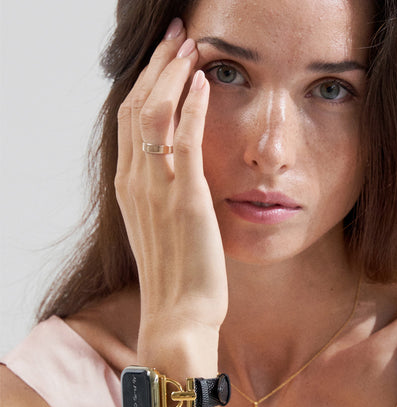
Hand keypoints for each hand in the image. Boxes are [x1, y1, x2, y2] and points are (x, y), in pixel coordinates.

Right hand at [114, 18, 227, 362]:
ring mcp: (158, 191)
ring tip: (192, 48)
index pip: (131, 122)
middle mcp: (136, 183)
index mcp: (130, 189)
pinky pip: (184, 140)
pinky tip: (203, 83)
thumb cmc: (176, 278)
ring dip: (173, 75)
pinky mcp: (186, 200)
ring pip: (155, 115)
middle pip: (138, 107)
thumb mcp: (161, 231)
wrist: (178, 316)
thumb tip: (177, 174)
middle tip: (178, 38)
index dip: (147, 85)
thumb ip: (162, 198)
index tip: (166, 61)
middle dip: (158, 67)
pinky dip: (192, 107)